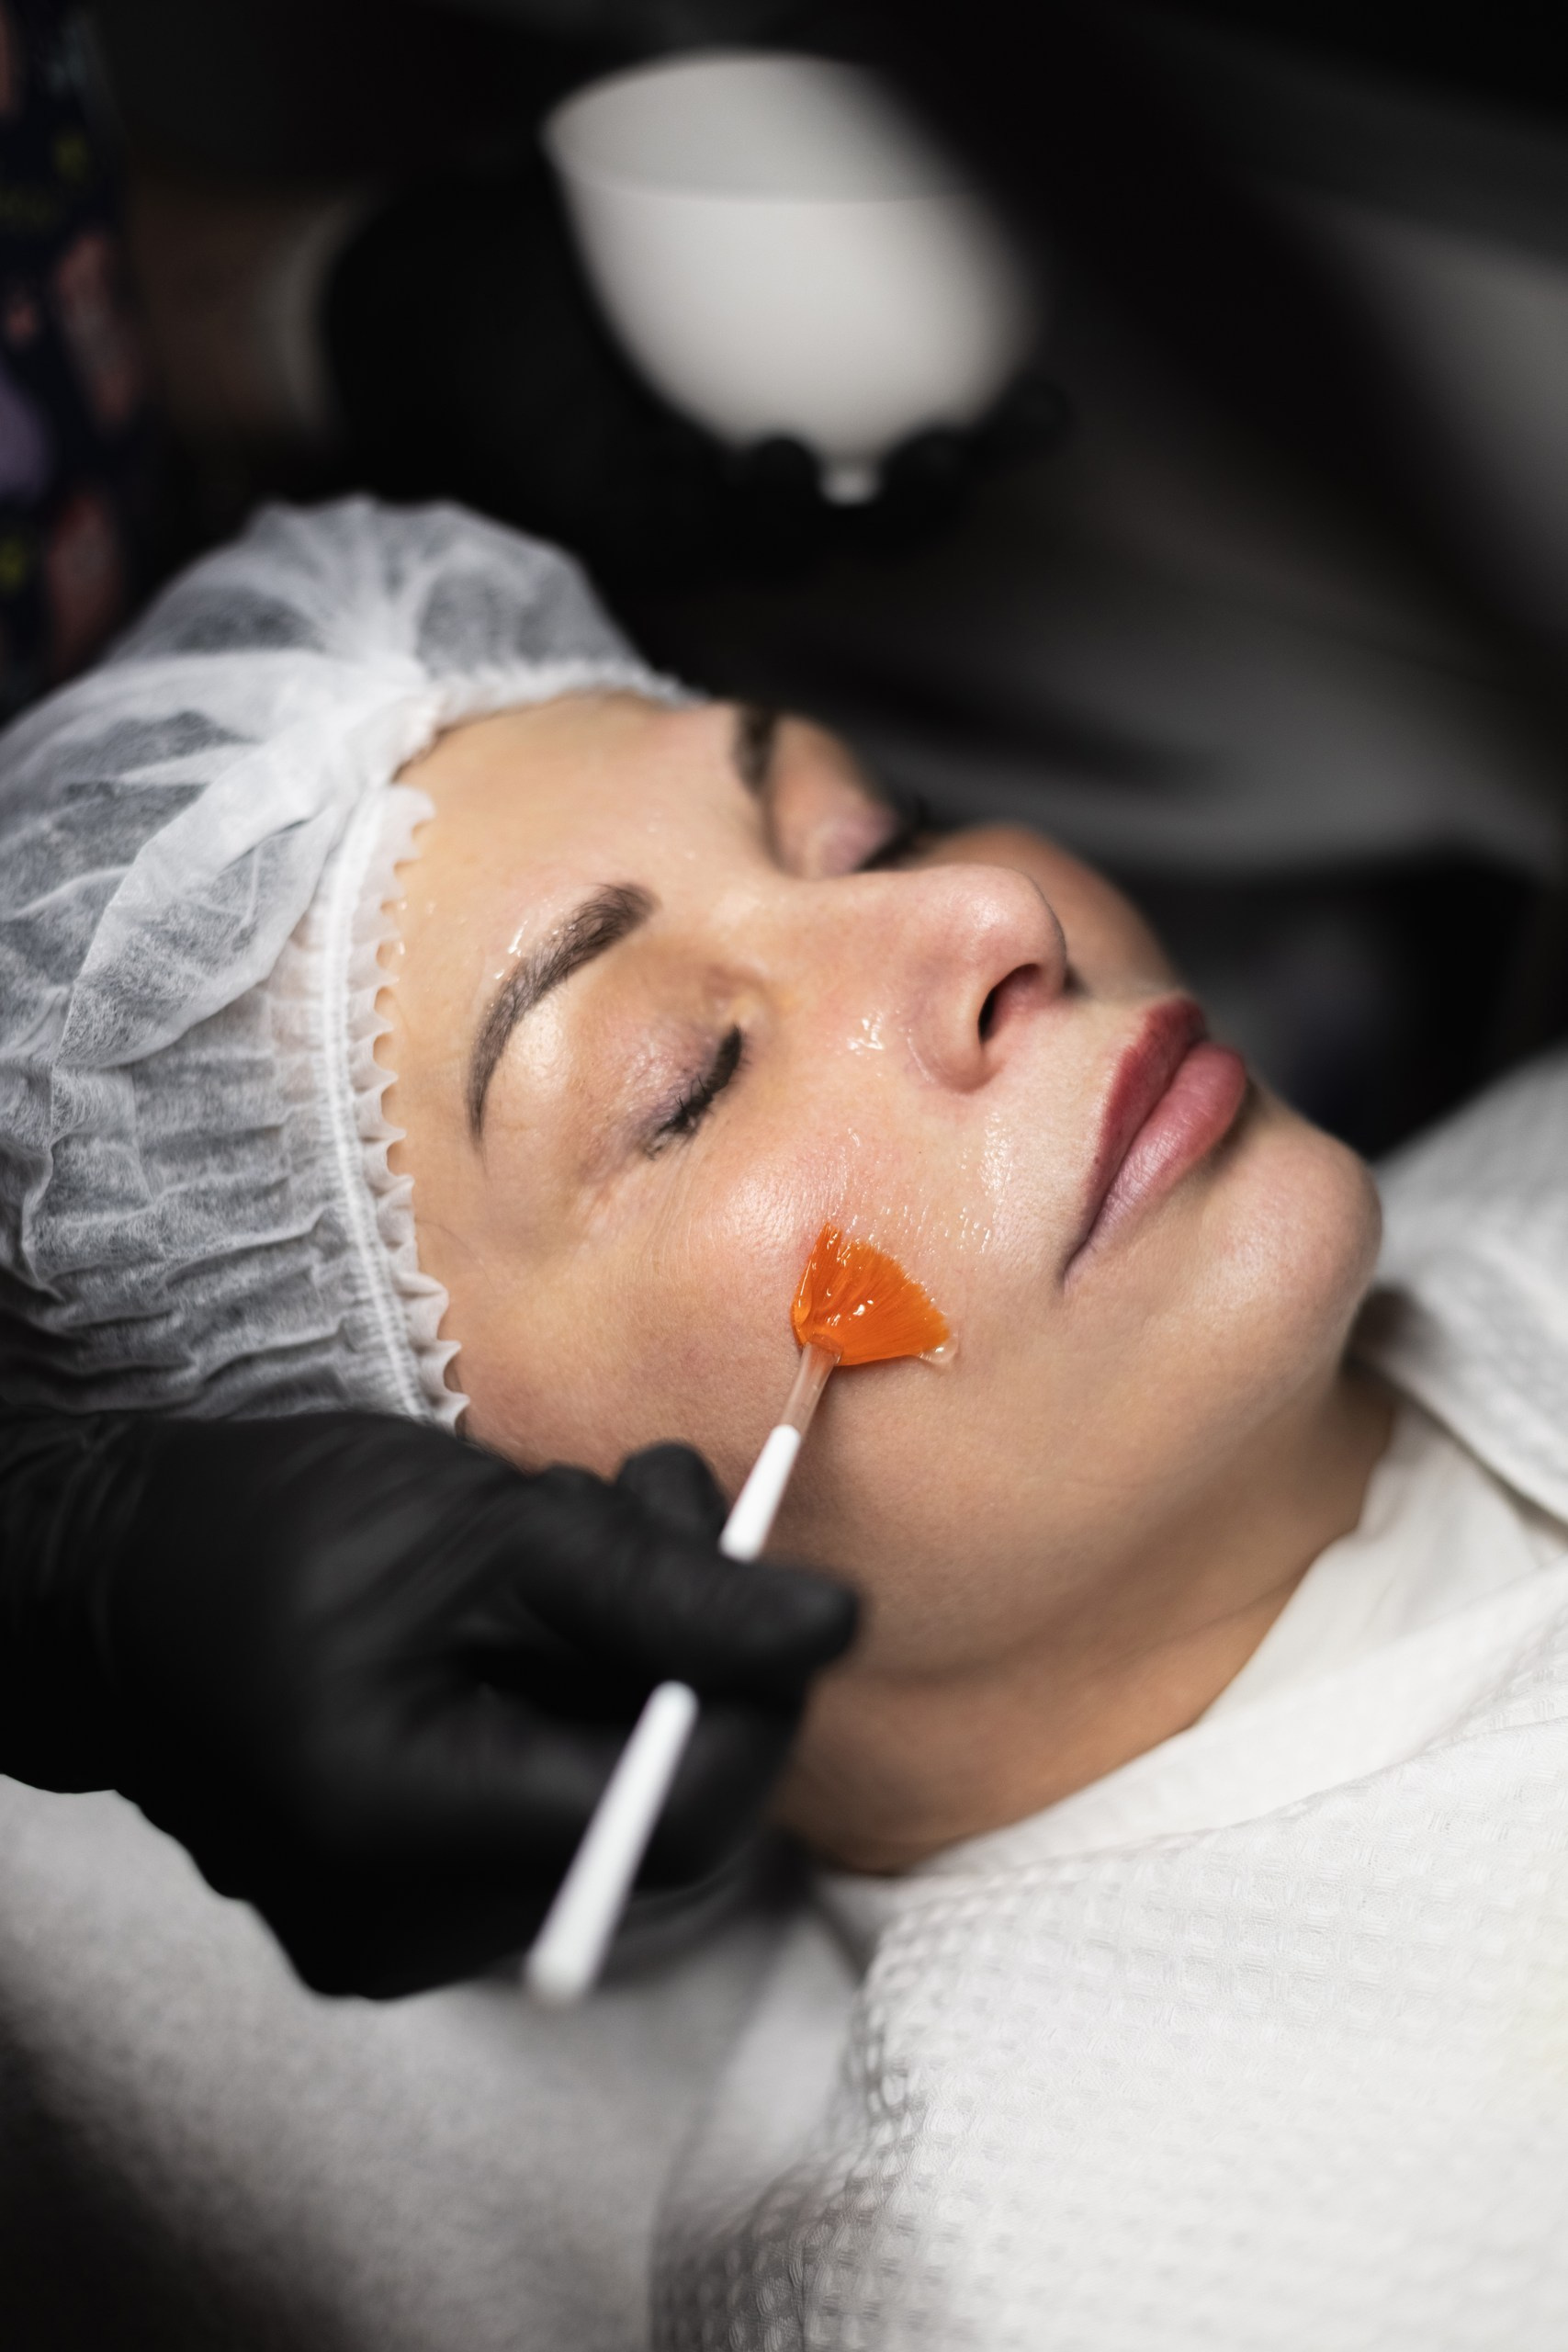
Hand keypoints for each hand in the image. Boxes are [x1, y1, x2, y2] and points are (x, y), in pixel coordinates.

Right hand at [0, 1412, 855, 1996]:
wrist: (109, 1585)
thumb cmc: (270, 1533)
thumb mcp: (479, 1530)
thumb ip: (661, 1587)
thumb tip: (835, 1629)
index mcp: (405, 1829)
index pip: (678, 1815)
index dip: (757, 1696)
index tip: (766, 1569)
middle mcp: (411, 1926)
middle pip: (653, 1812)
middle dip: (689, 1647)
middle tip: (654, 1494)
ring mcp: (406, 1934)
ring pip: (610, 1804)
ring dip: (633, 1657)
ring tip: (572, 1524)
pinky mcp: (408, 1907)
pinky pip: (550, 1812)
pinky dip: (573, 1702)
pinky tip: (526, 1606)